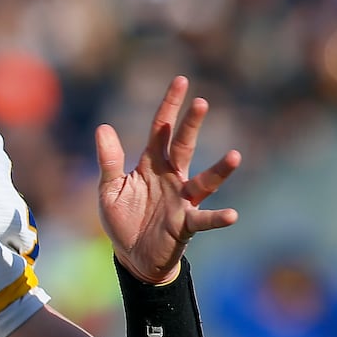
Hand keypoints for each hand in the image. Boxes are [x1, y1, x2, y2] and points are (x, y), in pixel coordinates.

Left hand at [96, 76, 240, 283]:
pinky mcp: (186, 224)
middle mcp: (171, 178)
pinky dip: (218, 217)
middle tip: (201, 103)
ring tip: (233, 157)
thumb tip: (103, 127)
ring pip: (204, 181)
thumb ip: (109, 161)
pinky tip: (232, 215)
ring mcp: (182, 200)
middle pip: (183, 147)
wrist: (132, 255)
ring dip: (219, 171)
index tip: (181, 81)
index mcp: (151, 165)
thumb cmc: (123, 219)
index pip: (161, 130)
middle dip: (191, 126)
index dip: (169, 107)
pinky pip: (205, 219)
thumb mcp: (109, 189)